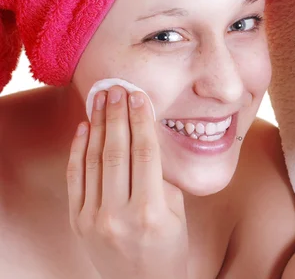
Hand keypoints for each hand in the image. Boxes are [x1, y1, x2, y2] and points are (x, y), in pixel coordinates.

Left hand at [66, 86, 187, 278]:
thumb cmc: (168, 248)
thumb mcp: (177, 212)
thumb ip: (161, 177)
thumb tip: (143, 138)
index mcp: (151, 211)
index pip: (145, 153)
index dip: (141, 120)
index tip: (139, 96)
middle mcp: (119, 214)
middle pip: (116, 151)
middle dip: (117, 115)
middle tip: (117, 88)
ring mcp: (94, 219)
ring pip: (94, 161)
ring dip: (97, 125)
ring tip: (100, 98)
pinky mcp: (78, 222)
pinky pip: (76, 178)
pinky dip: (78, 150)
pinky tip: (84, 127)